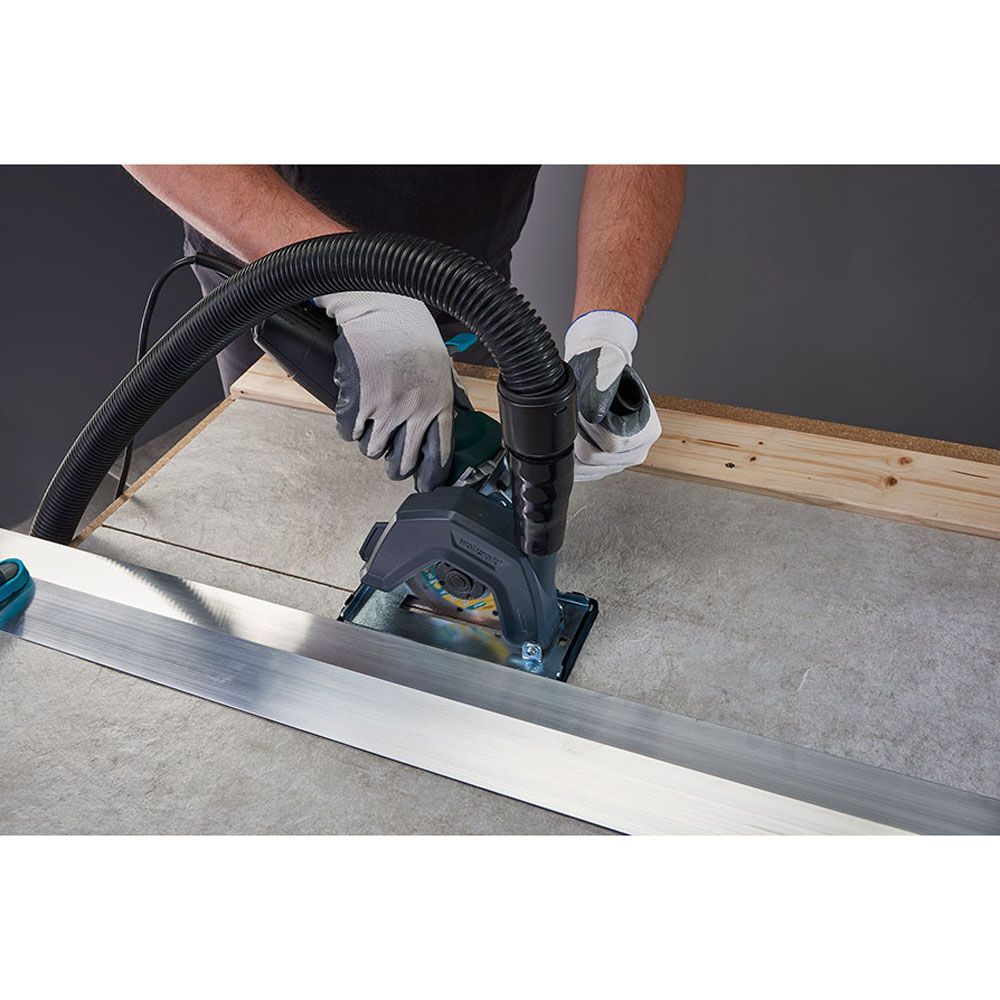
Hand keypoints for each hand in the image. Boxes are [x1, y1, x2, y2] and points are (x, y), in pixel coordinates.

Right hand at [315, 290, 454, 490]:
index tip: (426, 486)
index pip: (439, 453)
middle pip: (403, 461)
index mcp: (439, 404)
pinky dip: (349, 429)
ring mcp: (387, 409)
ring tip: (371, 432)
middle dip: (396, 467)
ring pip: (374, 450)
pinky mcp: (360, 401)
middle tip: (392, 464)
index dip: (432, 476)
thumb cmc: (412, 331)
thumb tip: (460, 411)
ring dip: (370, 445)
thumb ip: (448, 393)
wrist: (383, 308)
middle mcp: (415, 412)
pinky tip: (353, 418)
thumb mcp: (442, 365)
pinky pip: (351, 432)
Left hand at [564, 310, 661, 481]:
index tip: (582, 411)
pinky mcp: (605, 468)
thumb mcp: (606, 367)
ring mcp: (621, 462)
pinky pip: (582, 473)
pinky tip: (574, 437)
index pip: (614, 444)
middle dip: (579, 436)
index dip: (591, 428)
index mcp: (648, 430)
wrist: (599, 373)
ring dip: (573, 446)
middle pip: (597, 459)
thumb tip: (596, 411)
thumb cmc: (604, 369)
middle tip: (577, 415)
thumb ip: (604, 383)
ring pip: (586, 468)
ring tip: (578, 424)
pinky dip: (571, 457)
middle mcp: (638, 450)